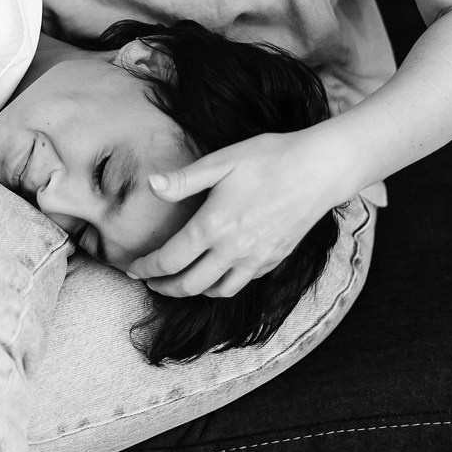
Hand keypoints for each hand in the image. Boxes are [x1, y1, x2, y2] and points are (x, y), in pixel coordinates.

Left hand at [127, 129, 339, 296]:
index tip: (132, 269)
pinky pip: (242, 283)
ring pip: (217, 291)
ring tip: (180, 281)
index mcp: (213, 226)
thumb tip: (151, 185)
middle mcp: (233, 250)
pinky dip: (222, 285)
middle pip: (189, 285)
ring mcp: (256, 259)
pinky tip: (216, 273)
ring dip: (193, 292)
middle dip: (164, 287)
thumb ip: (184, 179)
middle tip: (150, 282)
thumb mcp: (222, 161)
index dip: (146, 269)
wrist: (319, 170)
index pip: (170, 260)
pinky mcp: (274, 260)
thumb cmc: (268, 158)